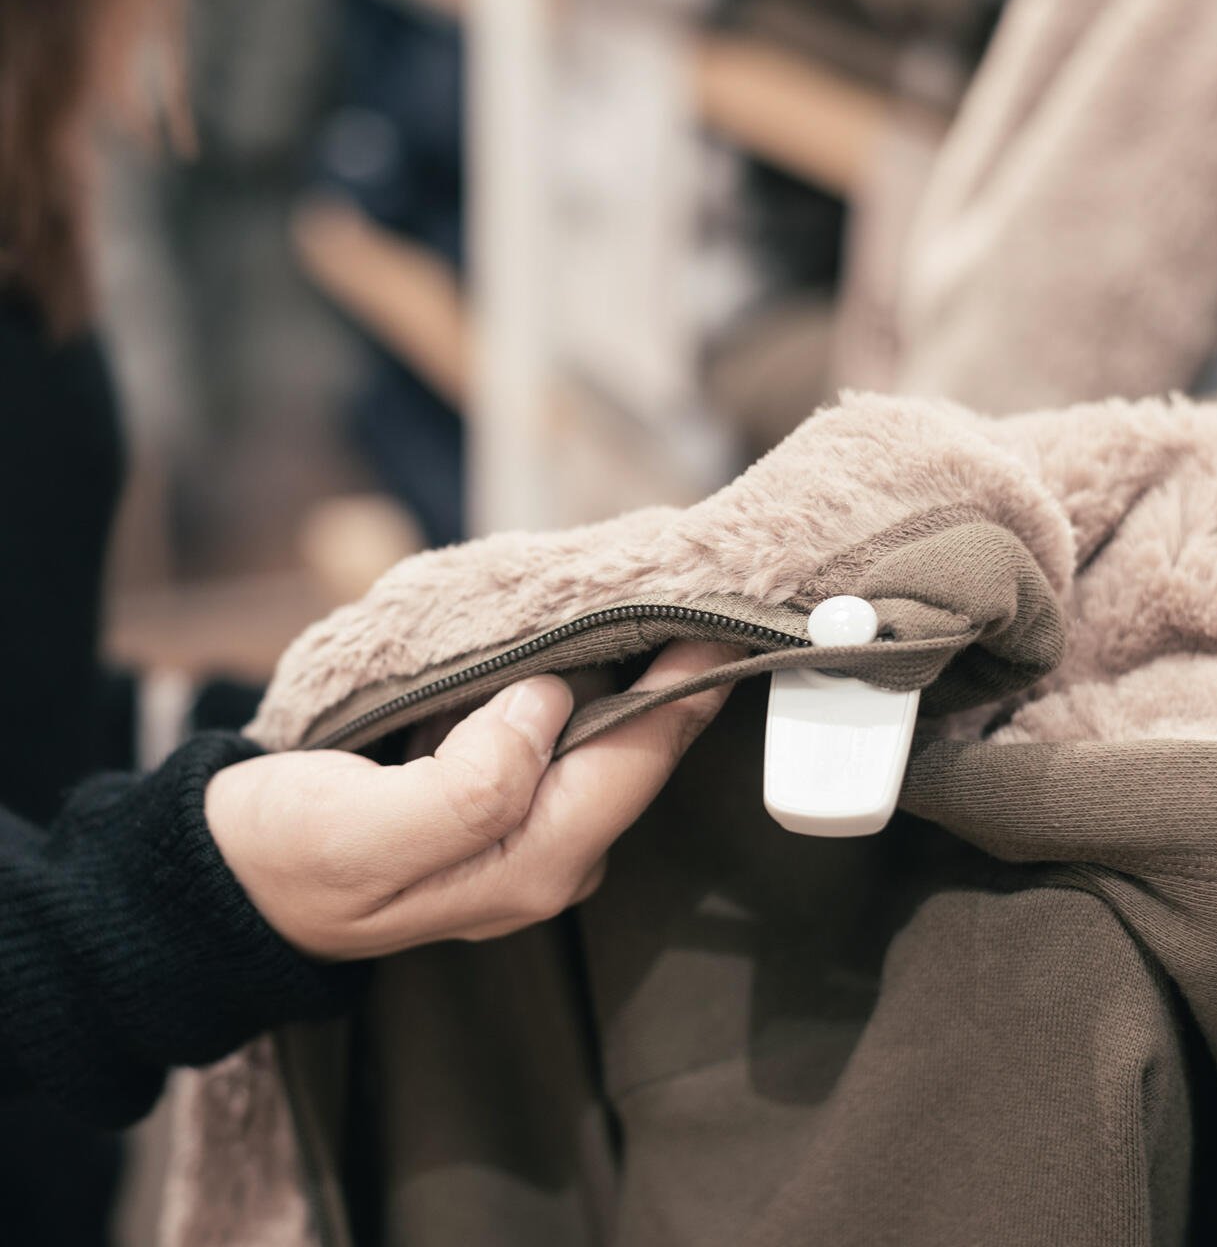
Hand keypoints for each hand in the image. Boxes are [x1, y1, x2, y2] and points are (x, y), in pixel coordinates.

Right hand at [205, 641, 740, 958]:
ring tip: (662, 607)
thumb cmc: (289, 854)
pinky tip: (594, 646)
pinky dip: (590, 687)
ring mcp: (534, 831)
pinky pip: (571, 736)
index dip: (687, 690)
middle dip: (676, 678)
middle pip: (640, 752)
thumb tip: (546, 704)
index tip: (724, 619)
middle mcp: (552, 854)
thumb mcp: (364, 834)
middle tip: (706, 596)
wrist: (236, 875)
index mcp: (534, 864)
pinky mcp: (508, 803)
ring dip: (638, 677)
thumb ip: (467, 786)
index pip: (637, 764)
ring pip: (611, 740)